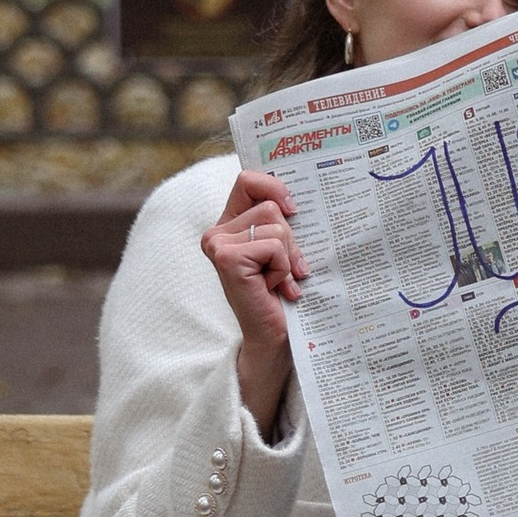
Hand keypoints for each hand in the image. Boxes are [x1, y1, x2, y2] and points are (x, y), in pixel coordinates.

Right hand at [202, 171, 307, 433]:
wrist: (273, 337)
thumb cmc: (282, 293)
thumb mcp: (283, 249)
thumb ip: (282, 221)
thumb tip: (300, 193)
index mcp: (229, 224)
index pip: (248, 180)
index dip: (274, 186)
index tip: (292, 207)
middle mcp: (217, 232)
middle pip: (271, 205)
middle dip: (291, 238)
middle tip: (286, 268)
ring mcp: (218, 244)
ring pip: (277, 225)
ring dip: (289, 256)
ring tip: (279, 280)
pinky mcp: (227, 258)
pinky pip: (274, 245)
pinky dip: (283, 267)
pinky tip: (274, 288)